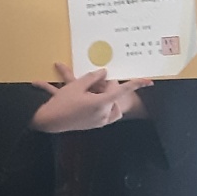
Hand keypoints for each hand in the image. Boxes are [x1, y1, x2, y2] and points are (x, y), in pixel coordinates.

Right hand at [31, 63, 152, 132]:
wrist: (47, 122)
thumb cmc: (62, 104)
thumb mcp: (75, 86)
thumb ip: (92, 78)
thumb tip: (104, 72)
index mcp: (101, 103)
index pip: (121, 90)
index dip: (136, 84)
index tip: (149, 81)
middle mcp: (103, 113)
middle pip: (112, 96)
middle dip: (104, 86)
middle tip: (93, 80)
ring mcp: (98, 120)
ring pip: (106, 103)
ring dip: (99, 94)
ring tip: (84, 88)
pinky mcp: (92, 123)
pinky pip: (97, 110)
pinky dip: (91, 103)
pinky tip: (81, 98)